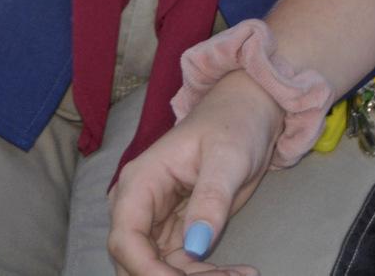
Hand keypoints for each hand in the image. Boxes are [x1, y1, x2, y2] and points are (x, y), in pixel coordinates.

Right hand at [105, 74, 286, 275]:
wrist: (248, 114)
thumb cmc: (234, 124)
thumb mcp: (227, 158)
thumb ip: (210, 199)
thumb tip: (196, 245)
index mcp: (140, 182)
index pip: (126, 238)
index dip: (146, 270)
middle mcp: (140, 206)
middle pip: (138, 261)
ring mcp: (157, 222)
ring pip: (162, 269)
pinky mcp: (177, 232)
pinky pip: (183, 266)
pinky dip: (208, 275)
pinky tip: (240, 272)